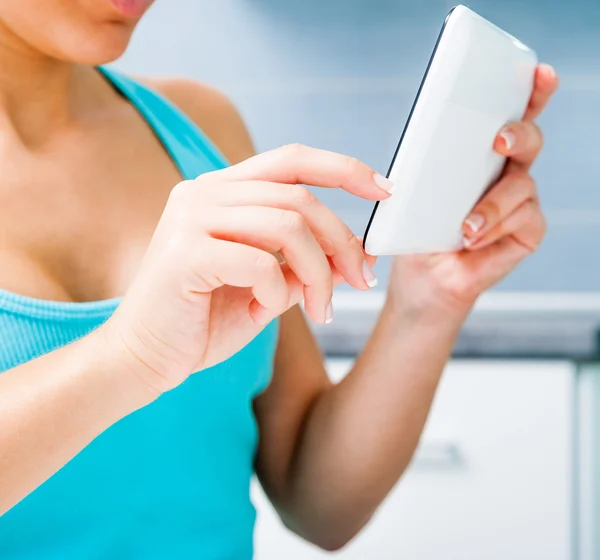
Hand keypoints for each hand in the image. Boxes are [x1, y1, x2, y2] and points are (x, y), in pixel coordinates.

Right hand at [101, 145, 387, 391]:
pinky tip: (265, 311)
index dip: (343, 169)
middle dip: (342, 242)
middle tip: (361, 281)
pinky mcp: (185, 252)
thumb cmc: (205, 320)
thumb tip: (358, 252)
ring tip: (322, 309)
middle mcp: (204, 192)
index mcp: (222, 191)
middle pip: (300, 197)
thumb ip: (302, 262)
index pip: (291, 160)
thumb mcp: (268, 285)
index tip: (384, 190)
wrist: (146, 358)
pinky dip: (277, 291)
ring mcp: (191, 217)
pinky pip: (259, 263)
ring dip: (319, 273)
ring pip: (288, 225)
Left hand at [388, 64, 559, 315]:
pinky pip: (525, 219)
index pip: (511, 116)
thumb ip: (424, 171)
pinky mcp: (526, 232)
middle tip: (498, 139)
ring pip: (523, 184)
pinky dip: (497, 226)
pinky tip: (473, 238)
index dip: (531, 92)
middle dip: (519, 133)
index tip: (539, 72)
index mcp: (480, 156)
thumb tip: (419, 149)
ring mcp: (519, 202)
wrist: (423, 279)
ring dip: (493, 203)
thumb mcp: (414, 196)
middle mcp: (505, 173)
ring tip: (466, 226)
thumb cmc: (418, 234)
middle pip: (528, 140)